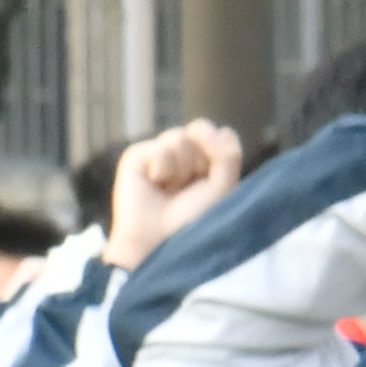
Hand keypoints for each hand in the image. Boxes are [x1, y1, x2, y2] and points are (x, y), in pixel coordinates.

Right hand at [106, 119, 243, 265]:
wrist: (161, 238)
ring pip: (179, 136)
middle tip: (189, 187)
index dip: (220, 156)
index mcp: (208, 158)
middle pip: (200, 129)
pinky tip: (156, 185)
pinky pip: (159, 147)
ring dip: (181, 168)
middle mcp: (185, 153)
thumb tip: (205, 128)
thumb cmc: (195, 218)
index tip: (213, 183)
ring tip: (171, 189)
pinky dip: (162, 169)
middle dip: (200, 161)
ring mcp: (160, 152)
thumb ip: (227, 155)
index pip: (222, 134)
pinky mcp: (137, 156)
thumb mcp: (223, 187)